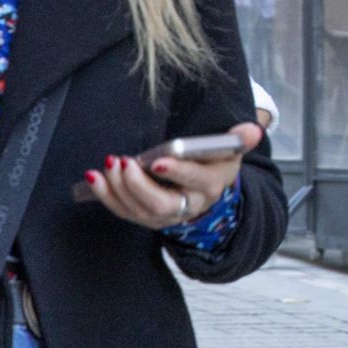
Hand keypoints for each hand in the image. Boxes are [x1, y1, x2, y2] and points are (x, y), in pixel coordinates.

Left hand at [81, 123, 261, 230]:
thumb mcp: (232, 149)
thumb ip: (241, 138)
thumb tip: (252, 130)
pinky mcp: (146, 216)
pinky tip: (95, 178)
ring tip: (107, 165)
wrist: (208, 188)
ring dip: (118, 189)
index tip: (158, 160)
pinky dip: (107, 196)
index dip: (177, 172)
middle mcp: (189, 205)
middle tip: (123, 162)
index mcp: (212, 185)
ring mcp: (166, 215)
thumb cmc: (216, 161)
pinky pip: (124, 211)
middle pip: (161, 204)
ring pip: (138, 210)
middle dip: (138, 185)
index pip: (195, 180)